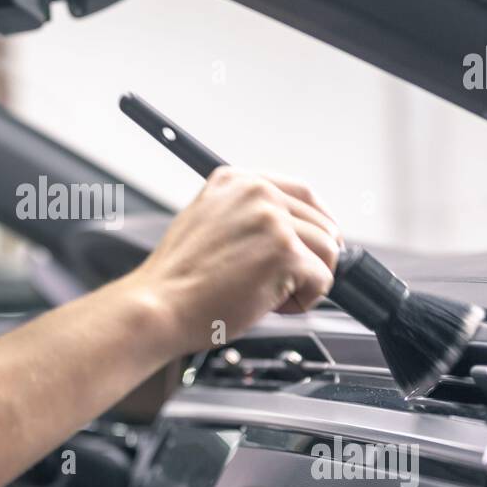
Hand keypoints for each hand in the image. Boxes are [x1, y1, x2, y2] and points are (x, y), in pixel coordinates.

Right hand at [127, 166, 342, 354]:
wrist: (158, 306)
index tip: (314, 247)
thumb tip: (292, 229)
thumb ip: (247, 216)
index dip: (317, 224)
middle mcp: (256, 192)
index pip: (304, 193)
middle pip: (322, 223)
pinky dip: (302, 301)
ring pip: (328, 251)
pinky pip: (323, 279)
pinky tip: (267, 304)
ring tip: (264, 293)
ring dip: (304, 281)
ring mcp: (272, 221)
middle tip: (271, 281)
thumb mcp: (208, 223)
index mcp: (237, 180)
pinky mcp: (284, 253)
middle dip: (307, 259)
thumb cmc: (178, 280)